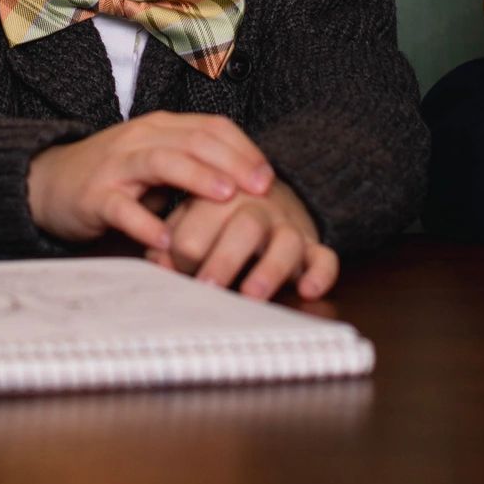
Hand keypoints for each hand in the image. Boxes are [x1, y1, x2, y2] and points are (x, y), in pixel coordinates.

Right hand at [26, 113, 274, 249]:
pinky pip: (122, 208)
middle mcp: (140, 139)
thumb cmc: (115, 177)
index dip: (243, 148)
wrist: (49, 183)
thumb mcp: (157, 164)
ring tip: (226, 197)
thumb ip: (194, 168)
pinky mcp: (95, 196)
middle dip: (232, 162)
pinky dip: (145, 224)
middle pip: (194, 140)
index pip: (211, 127)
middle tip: (261, 188)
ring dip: (197, 177)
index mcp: (161, 128)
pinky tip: (168, 241)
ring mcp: (116, 166)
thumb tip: (248, 187)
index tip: (268, 176)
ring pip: (162, 161)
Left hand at [152, 179, 337, 300]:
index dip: (183, 252)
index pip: (199, 223)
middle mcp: (258, 207)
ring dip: (270, 269)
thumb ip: (173, 238)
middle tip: (208, 287)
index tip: (173, 271)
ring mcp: (288, 226)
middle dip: (224, 258)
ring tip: (252, 295)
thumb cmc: (218, 213)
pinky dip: (321, 274)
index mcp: (221, 195)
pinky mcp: (314, 245)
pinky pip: (326, 258)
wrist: (267, 189)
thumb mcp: (190, 217)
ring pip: (287, 242)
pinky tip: (307, 290)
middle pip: (245, 227)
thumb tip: (157, 261)